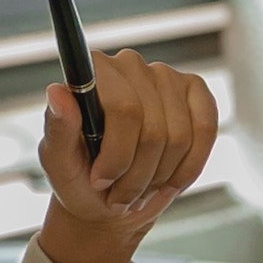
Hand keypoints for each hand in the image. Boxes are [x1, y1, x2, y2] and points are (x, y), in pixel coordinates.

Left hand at [34, 50, 219, 262]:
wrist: (110, 198)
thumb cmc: (79, 178)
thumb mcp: (59, 162)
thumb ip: (58, 128)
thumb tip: (57, 92)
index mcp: (92, 72)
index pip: (124, 109)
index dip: (117, 154)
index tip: (100, 181)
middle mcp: (128, 64)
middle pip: (152, 129)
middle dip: (136, 175)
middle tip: (119, 195)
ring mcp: (165, 76)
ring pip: (179, 137)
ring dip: (159, 176)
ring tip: (139, 187)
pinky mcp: (195, 91)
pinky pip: (206, 131)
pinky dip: (189, 167)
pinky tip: (169, 178)